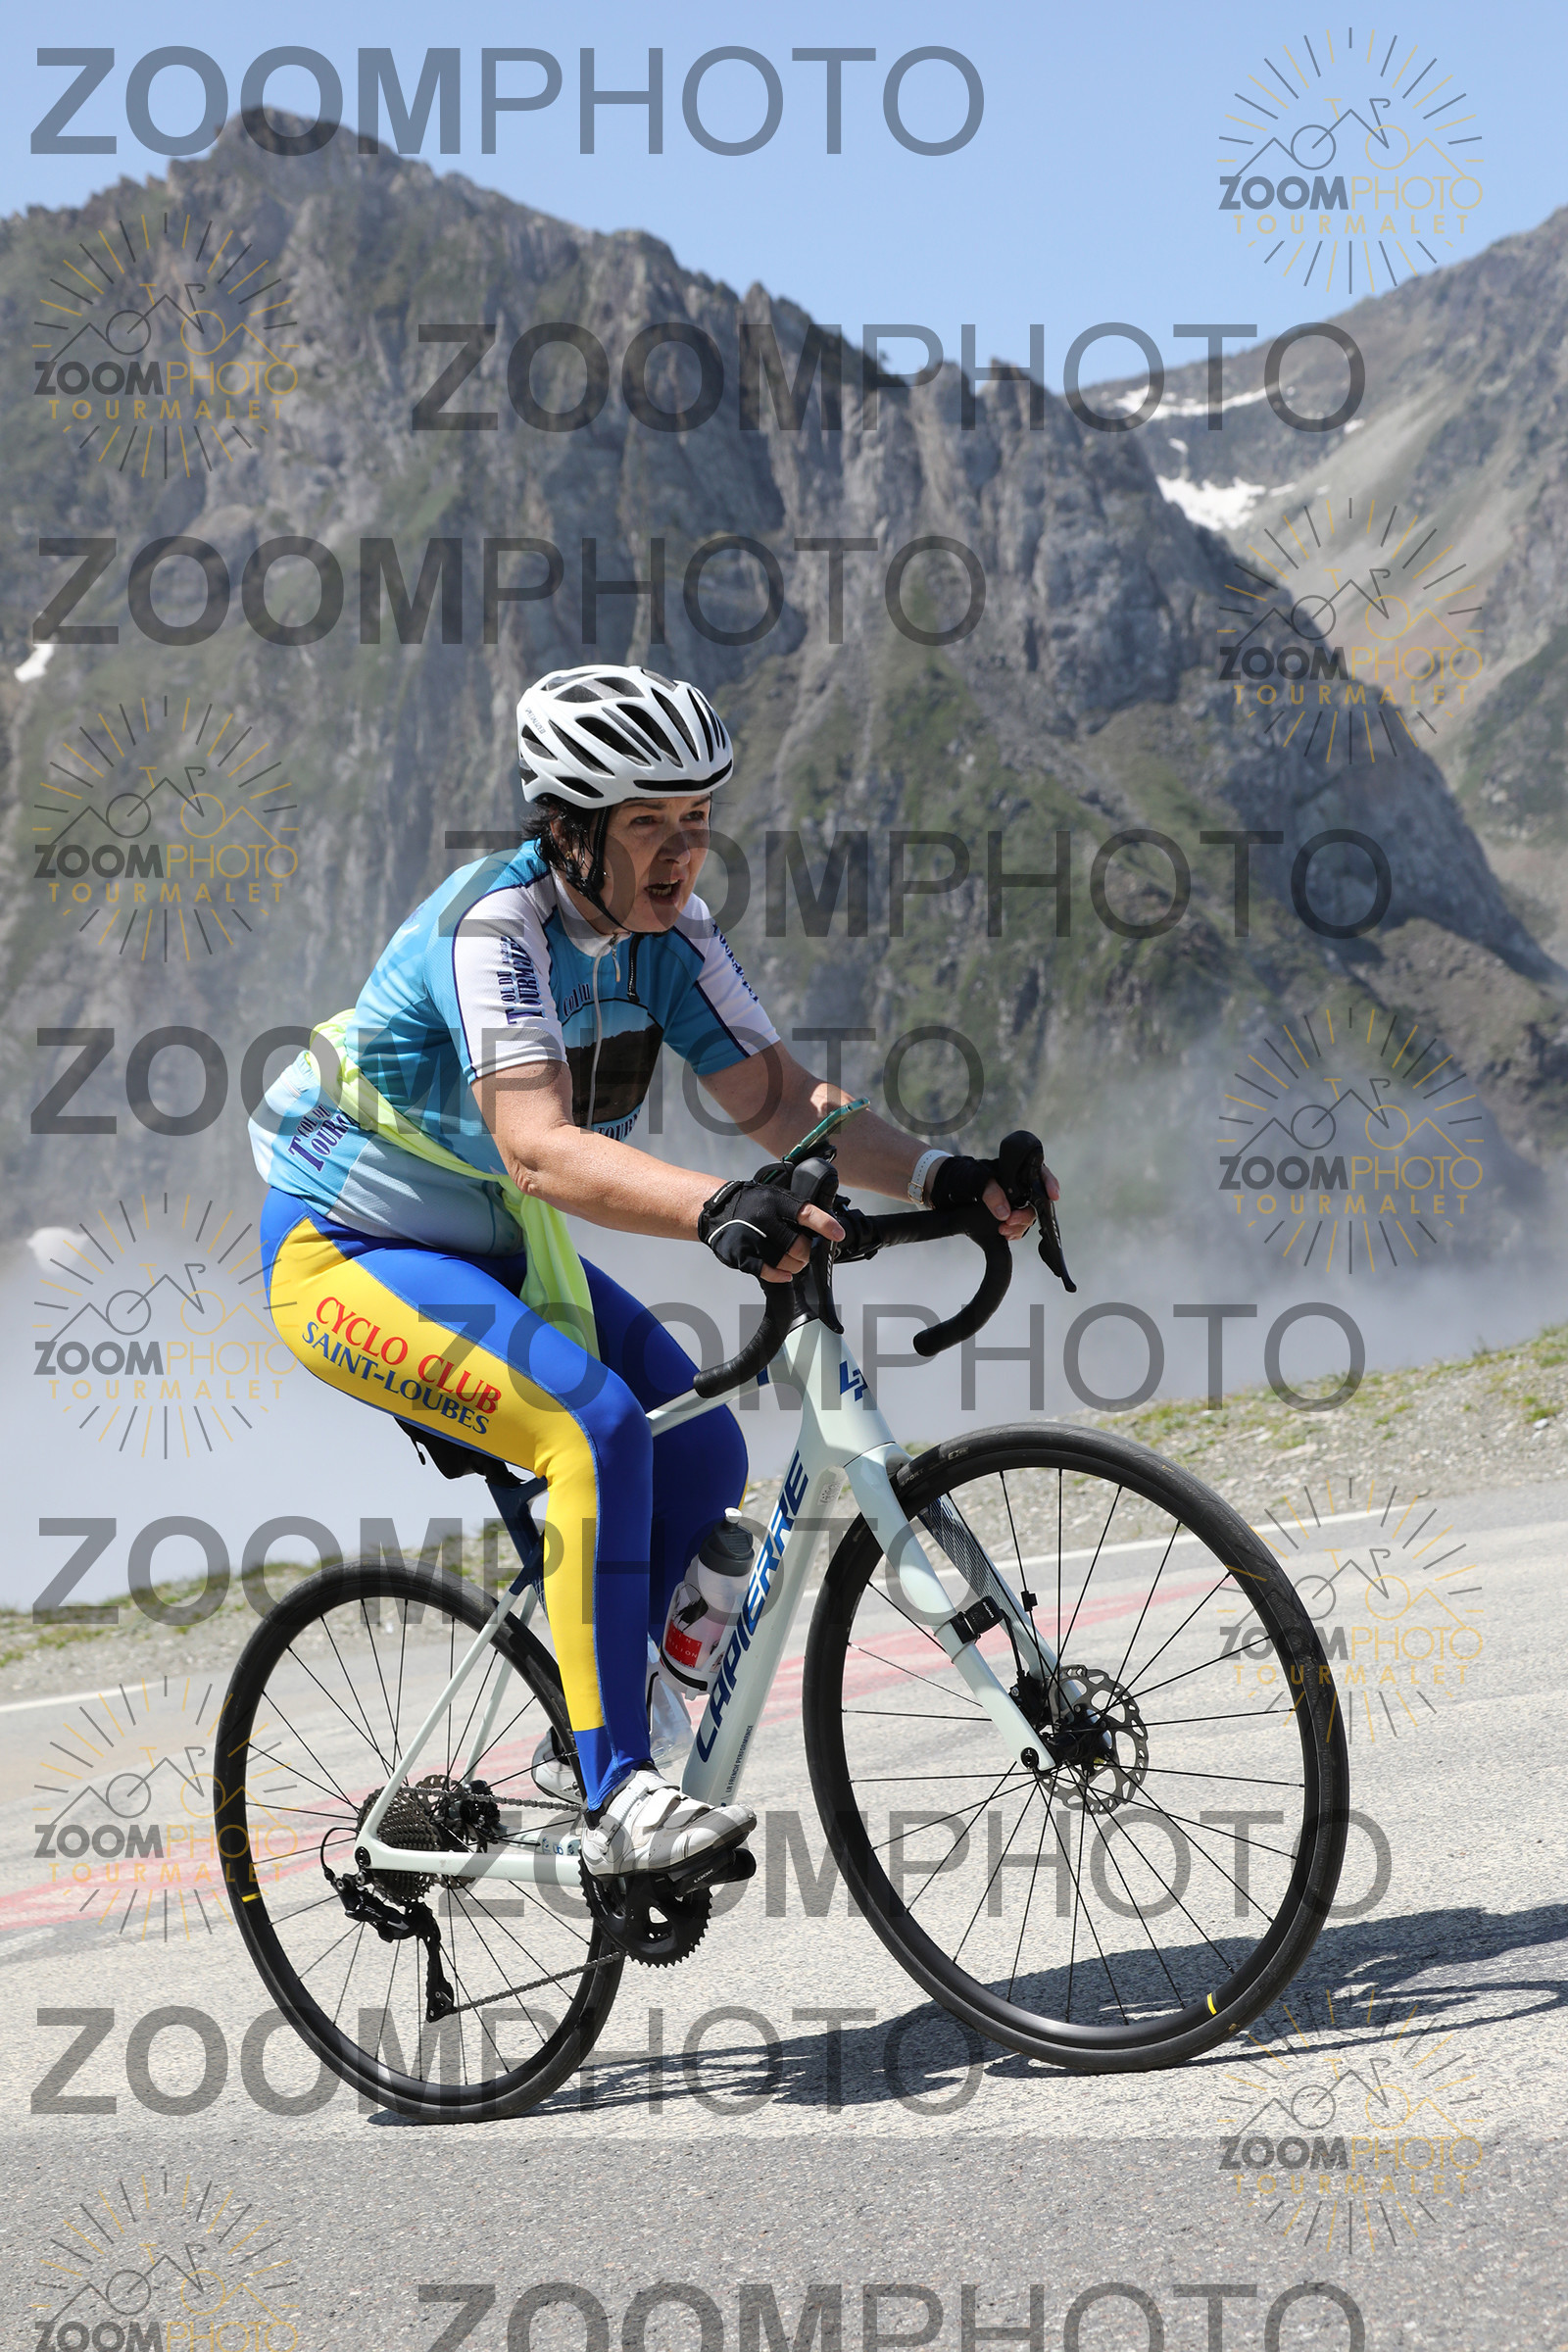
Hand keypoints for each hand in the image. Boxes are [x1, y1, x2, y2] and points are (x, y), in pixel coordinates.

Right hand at [698, 1177, 843, 1280]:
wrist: (718, 1210)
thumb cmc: (751, 1204)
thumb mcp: (774, 1196)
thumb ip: (796, 1209)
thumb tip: (826, 1226)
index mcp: (775, 1201)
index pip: (805, 1213)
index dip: (824, 1225)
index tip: (838, 1234)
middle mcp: (762, 1218)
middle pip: (798, 1246)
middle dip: (806, 1254)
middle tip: (805, 1253)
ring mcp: (750, 1238)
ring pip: (785, 1262)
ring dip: (795, 1267)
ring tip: (793, 1262)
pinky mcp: (739, 1254)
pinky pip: (767, 1272)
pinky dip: (779, 1275)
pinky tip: (783, 1273)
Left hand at [930, 1150, 1058, 1241]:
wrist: (944, 1189)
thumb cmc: (962, 1176)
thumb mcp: (976, 1180)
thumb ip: (991, 1194)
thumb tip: (1005, 1213)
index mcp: (1015, 1171)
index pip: (1040, 1173)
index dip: (1050, 1183)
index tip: (1053, 1195)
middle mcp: (1018, 1186)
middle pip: (1036, 1201)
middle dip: (1026, 1215)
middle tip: (1010, 1222)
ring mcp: (1014, 1200)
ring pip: (1027, 1216)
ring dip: (1019, 1226)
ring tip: (1004, 1231)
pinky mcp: (1006, 1214)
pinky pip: (1017, 1225)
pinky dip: (1014, 1232)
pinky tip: (1006, 1235)